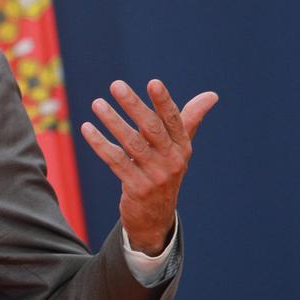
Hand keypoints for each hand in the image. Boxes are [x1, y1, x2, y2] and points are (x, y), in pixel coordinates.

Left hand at [79, 79, 217, 255]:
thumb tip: (212, 95)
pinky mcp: (136, 188)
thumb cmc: (165, 171)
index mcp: (182, 146)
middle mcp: (172, 160)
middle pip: (152, 128)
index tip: (153, 82)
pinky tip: (87, 128)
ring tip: (97, 103)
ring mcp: (155, 175)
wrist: (156, 217)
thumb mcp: (179, 148)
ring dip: (112, 121)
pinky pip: (116, 161)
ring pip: (131, 144)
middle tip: (116, 85)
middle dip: (134, 105)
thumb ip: (190, 119)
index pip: (173, 120)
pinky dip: (100, 144)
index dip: (164, 101)